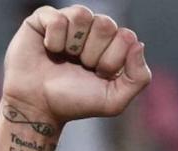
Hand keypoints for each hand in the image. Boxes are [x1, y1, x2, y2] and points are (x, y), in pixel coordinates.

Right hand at [2, 5, 150, 124]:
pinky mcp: (44, 19)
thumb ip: (139, 77)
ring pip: (82, 15)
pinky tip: (49, 50)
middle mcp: (93, 30)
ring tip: (64, 58)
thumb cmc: (75, 102)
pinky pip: (58, 18)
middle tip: (80, 68)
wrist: (38, 107)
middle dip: (93, 53)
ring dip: (73, 45)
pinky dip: (54, 39)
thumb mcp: (114, 100)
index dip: (112, 60)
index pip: (126, 36)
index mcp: (113, 45)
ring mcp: (69, 22)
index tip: (98, 75)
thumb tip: (138, 43)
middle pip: (106, 24)